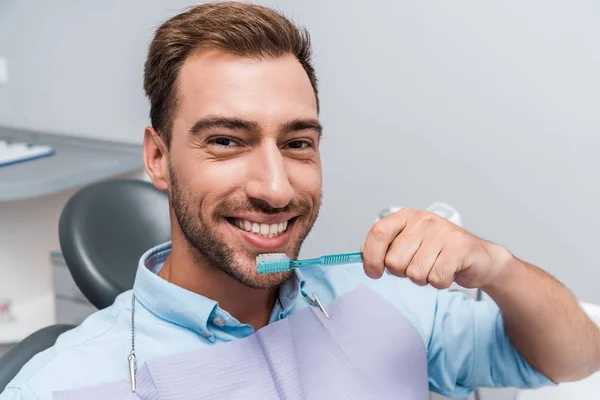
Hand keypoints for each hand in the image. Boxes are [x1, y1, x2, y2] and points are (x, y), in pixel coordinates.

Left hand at [360, 208, 512, 288]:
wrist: (479, 258)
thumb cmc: (440, 252)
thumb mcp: (409, 244)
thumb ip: (385, 247)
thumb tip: (360, 253)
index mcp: (406, 217)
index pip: (378, 232)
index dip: (371, 257)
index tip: (374, 272)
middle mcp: (423, 220)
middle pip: (394, 261)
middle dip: (403, 272)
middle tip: (419, 265)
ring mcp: (442, 232)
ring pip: (414, 273)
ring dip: (423, 279)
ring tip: (435, 267)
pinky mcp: (459, 248)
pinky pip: (435, 279)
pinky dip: (440, 283)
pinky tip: (447, 272)